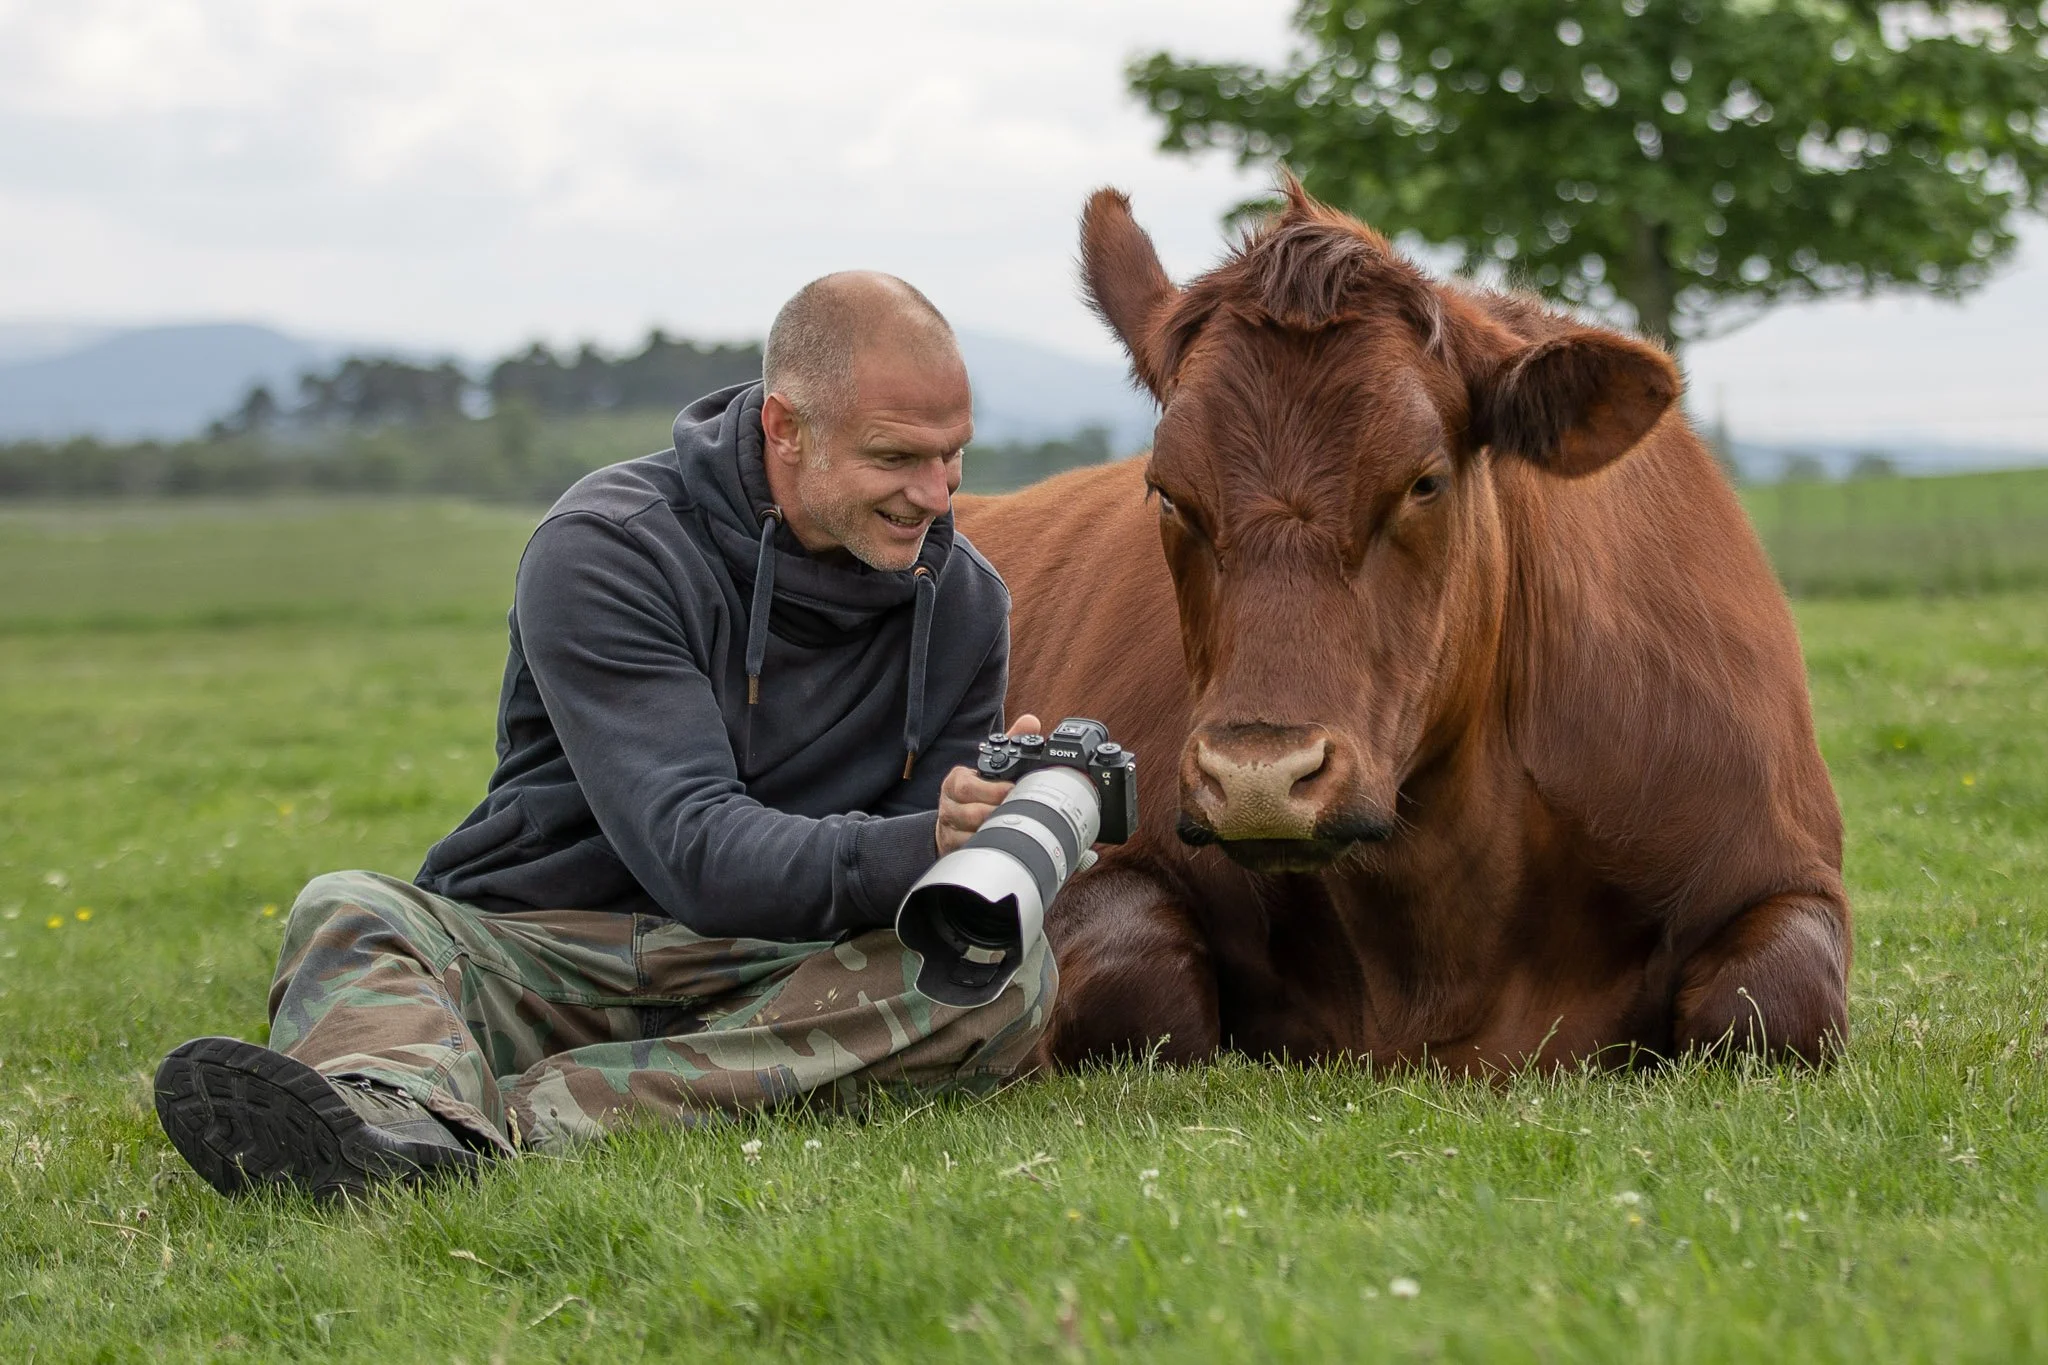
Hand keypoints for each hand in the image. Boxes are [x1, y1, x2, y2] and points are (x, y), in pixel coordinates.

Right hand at [935, 713, 1040, 856]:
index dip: (992, 791)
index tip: (1013, 791)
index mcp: (957, 781)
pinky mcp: (953, 849)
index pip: (967, 786)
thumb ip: (1009, 742)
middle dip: (998, 813)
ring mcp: (950, 829)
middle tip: (1020, 811)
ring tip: (1014, 828)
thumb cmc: (975, 791)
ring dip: (994, 833)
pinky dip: (986, 849)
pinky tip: (1002, 845)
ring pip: (971, 835)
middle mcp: (949, 805)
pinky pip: (969, 852)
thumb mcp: (988, 765)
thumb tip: (1030, 722)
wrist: (950, 823)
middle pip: (972, 813)